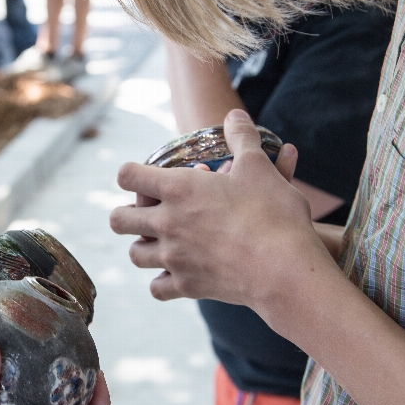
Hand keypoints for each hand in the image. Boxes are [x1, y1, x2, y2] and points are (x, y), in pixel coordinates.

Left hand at [111, 109, 339, 322]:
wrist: (285, 268)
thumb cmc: (274, 213)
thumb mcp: (260, 167)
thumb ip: (243, 138)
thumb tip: (235, 115)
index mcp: (179, 189)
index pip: (127, 175)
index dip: (132, 173)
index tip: (147, 178)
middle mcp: (167, 223)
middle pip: (118, 219)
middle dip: (128, 214)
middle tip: (149, 213)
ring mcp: (174, 257)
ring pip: (134, 255)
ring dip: (143, 247)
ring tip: (160, 243)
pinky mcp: (187, 286)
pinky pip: (157, 289)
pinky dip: (162, 282)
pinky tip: (176, 274)